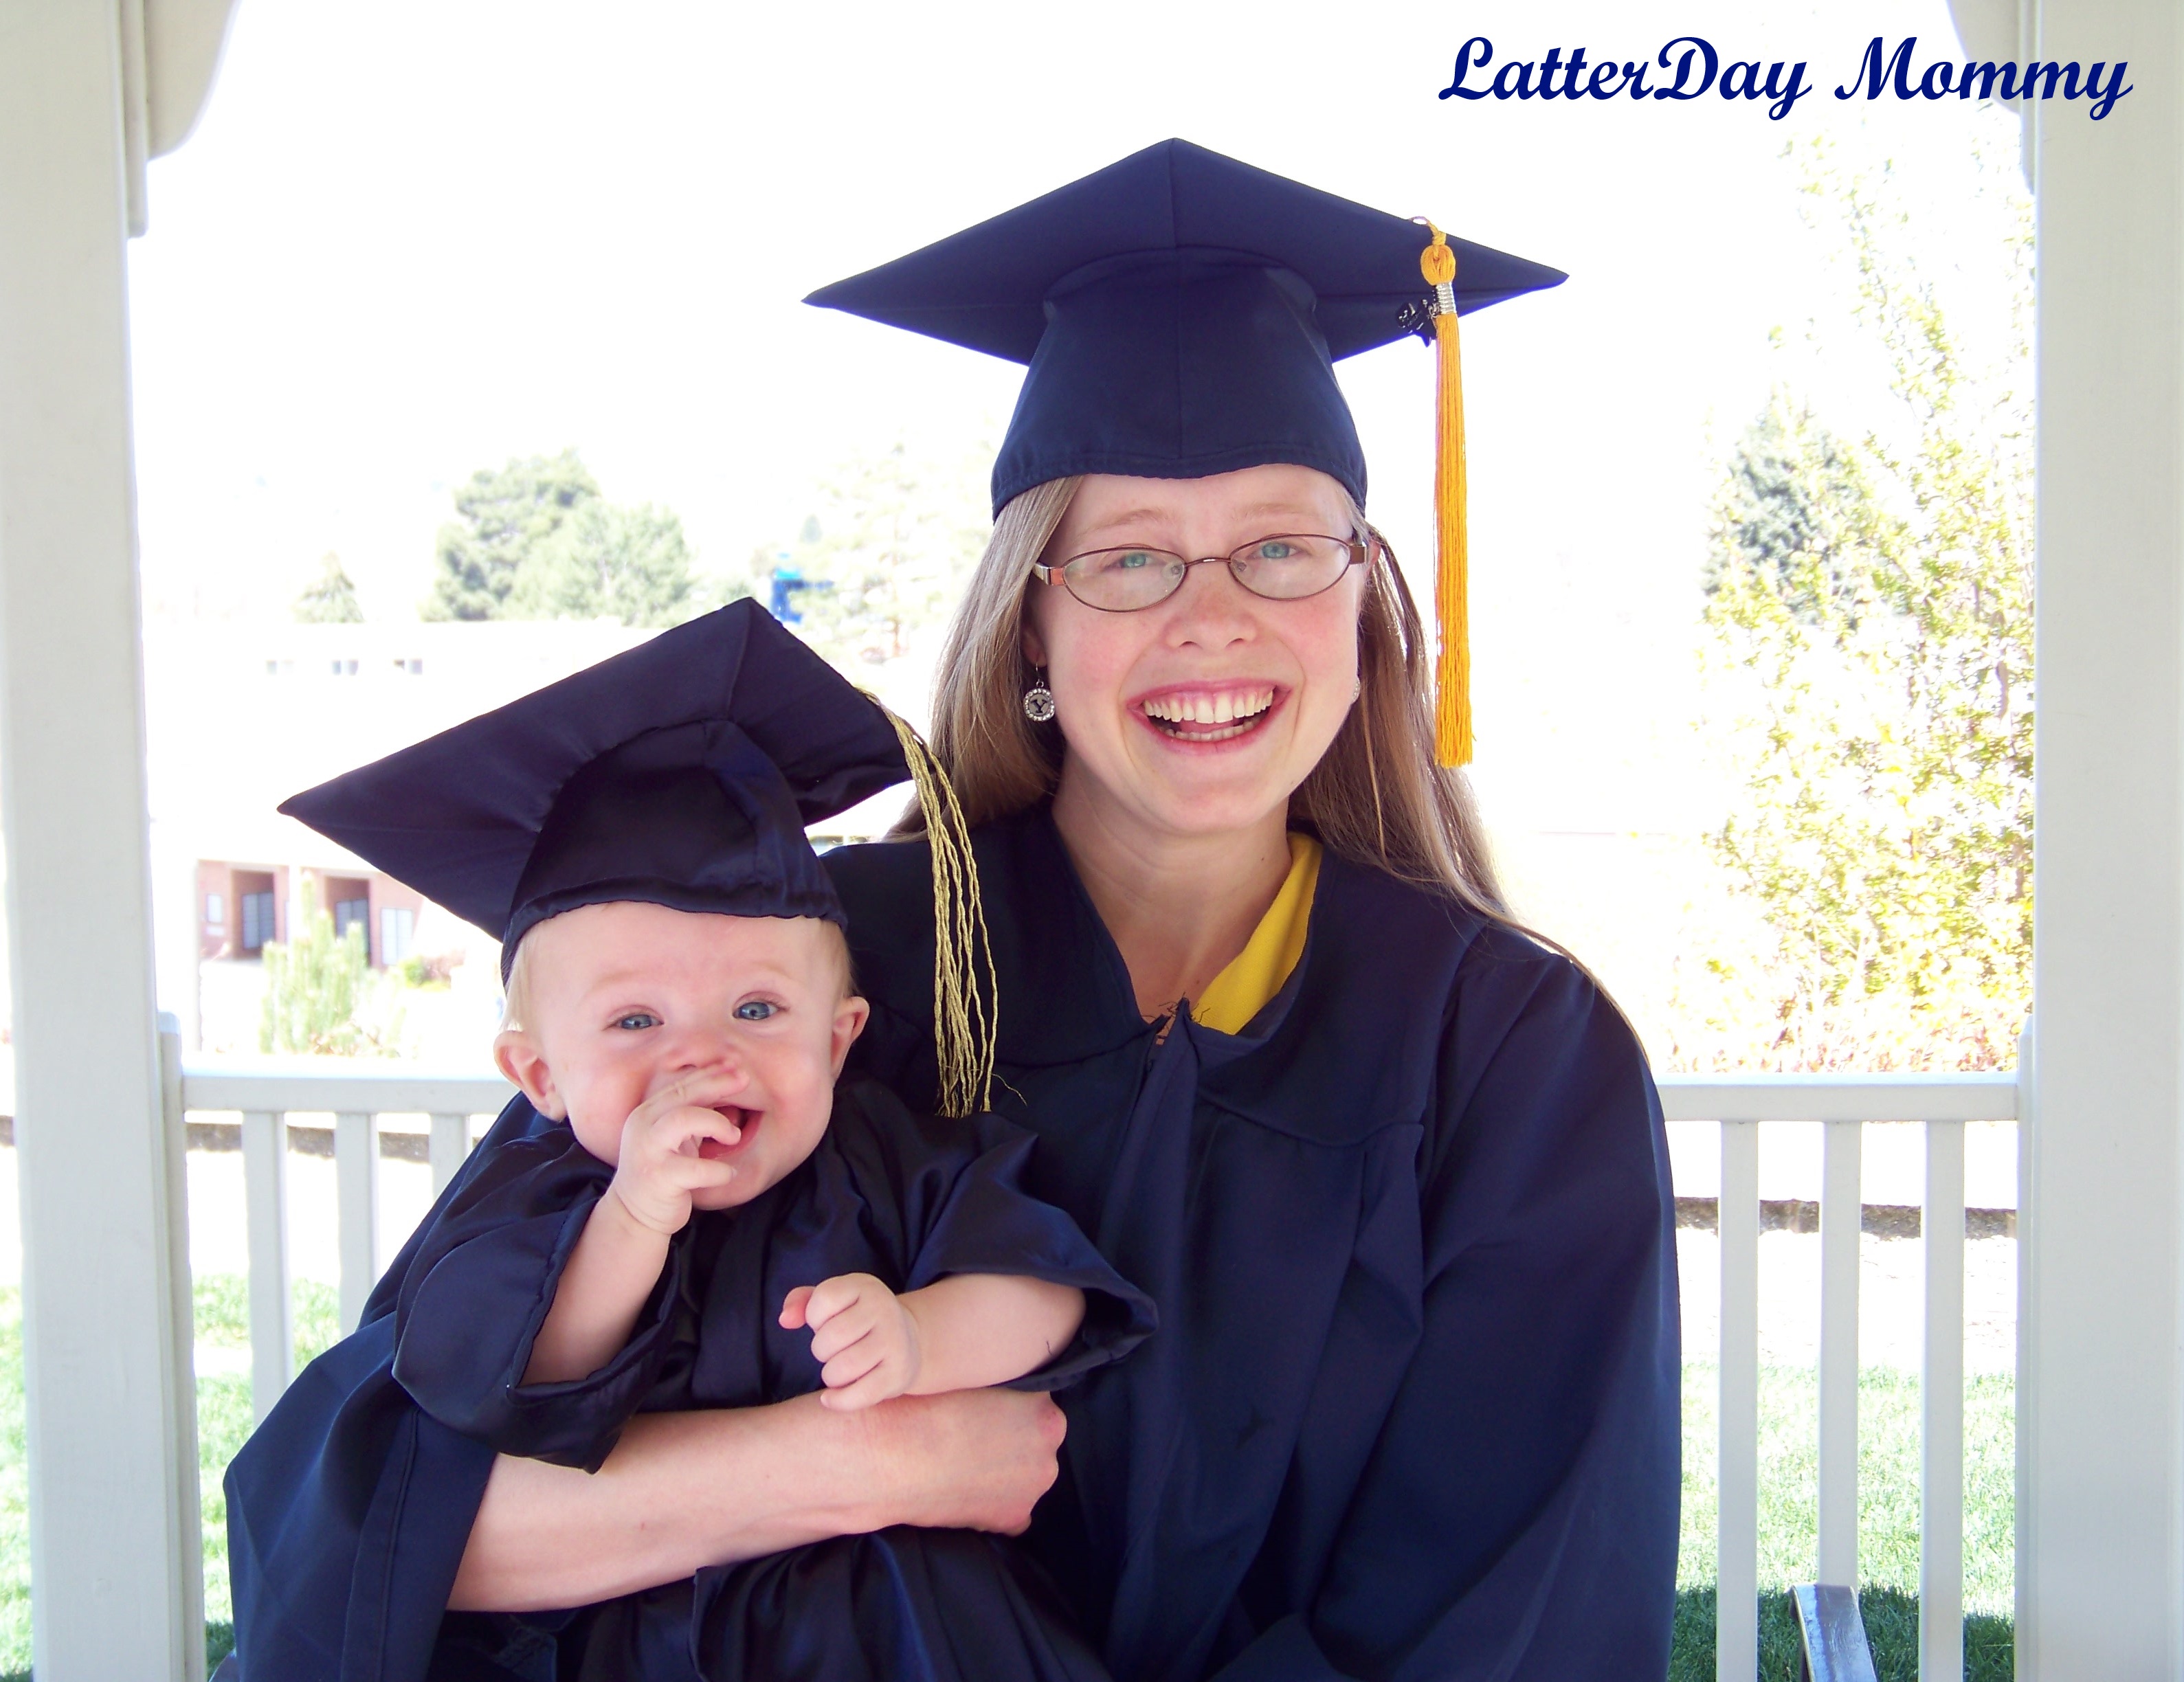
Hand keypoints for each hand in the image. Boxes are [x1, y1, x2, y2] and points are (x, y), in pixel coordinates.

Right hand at [606, 1073, 744, 1235]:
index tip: (736, 1067)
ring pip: (683, 1119)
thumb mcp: (674, 1136)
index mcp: (647, 1113)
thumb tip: (726, 1085)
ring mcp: (648, 1151)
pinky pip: (696, 1169)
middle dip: (717, 1084)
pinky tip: (728, 1174)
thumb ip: (691, 1113)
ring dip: (717, 1123)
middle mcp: (642, 1126)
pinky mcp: (658, 1178)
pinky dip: (719, 1170)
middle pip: (683, 1094)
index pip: (680, 1085)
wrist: (635, 1214)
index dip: (710, 1073)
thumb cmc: (662, 1170)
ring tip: (734, 1136)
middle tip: (745, 1081)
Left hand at [780, 1272, 919, 1410]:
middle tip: (833, 1351)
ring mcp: (895, 1341)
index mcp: (866, 1286)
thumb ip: (801, 1302)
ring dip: (830, 1376)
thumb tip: (785, 1320)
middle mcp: (884, 1309)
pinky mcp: (899, 1373)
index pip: (824, 1298)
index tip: (826, 1322)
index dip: (814, 1317)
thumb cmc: (857, 1321)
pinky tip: (831, 1397)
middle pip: (830, 1338)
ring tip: (838, 1370)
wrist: (908, 1341)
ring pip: (842, 1368)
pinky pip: (859, 1395)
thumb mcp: (833, 1303)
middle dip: (821, 1350)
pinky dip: (838, 1401)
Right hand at [858, 1389, 1066, 1534]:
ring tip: (964, 1464)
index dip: (1007, 1407)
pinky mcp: (1012, 1519)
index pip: (1035, 1406)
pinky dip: (995, 1506)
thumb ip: (1000, 1384)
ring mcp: (1032, 1490)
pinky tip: (967, 1492)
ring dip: (1004, 1472)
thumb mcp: (973, 1377)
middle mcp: (1048, 1453)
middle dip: (1011, 1440)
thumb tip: (1000, 1390)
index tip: (982, 1411)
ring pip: (1025, 1476)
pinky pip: (1013, 1513)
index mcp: (1044, 1413)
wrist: (892, 1456)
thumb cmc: (927, 1407)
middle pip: (1035, 1443)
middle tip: (972, 1437)